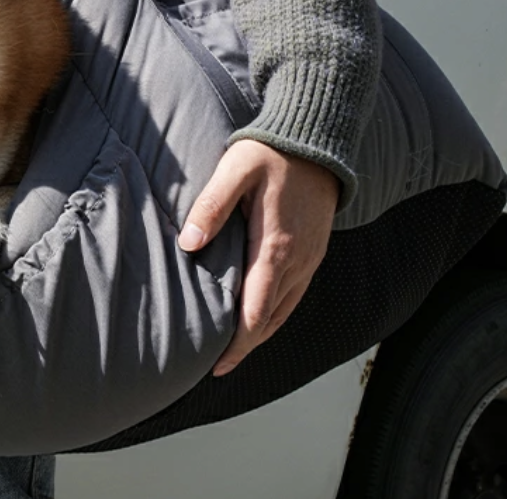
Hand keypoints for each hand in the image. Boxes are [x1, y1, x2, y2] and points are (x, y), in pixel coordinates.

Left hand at [179, 139, 338, 375]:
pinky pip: (295, 294)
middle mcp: (297, 260)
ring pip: (284, 310)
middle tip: (217, 366)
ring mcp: (309, 258)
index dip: (237, 342)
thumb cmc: (271, 153)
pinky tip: (260, 316)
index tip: (217, 364)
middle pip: (270, 318)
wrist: (317, 140)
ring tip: (234, 350)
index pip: (255, 310)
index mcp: (275, 246)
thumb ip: (211, 206)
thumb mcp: (235, 170)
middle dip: (245, 345)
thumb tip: (188, 243)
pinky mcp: (314, 251)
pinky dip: (276, 313)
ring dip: (260, 332)